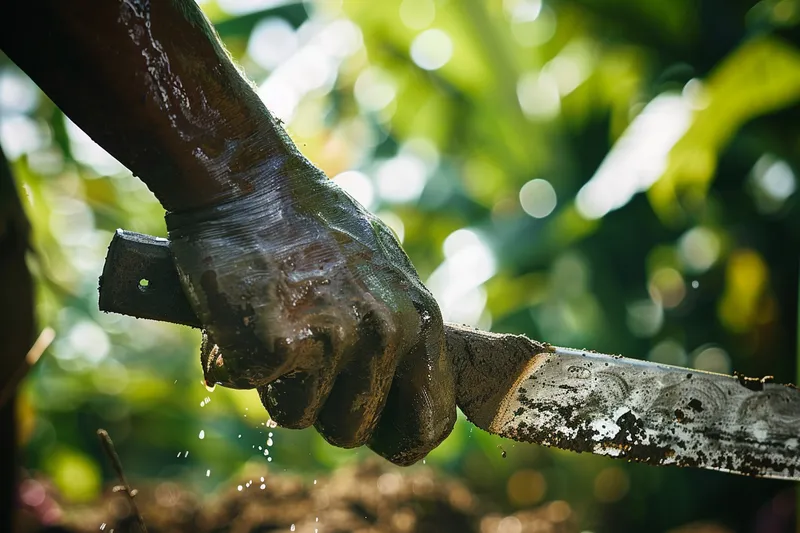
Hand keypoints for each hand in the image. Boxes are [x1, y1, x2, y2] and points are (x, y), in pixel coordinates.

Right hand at [166, 157, 455, 464]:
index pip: (430, 422)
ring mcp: (335, 339)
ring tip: (271, 320)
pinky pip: (249, 385)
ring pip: (296, 416)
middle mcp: (387, 333)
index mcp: (420, 318)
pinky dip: (232, 360)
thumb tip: (412, 392)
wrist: (251, 181)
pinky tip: (238, 314)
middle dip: (320, 404)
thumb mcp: (384, 270)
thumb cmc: (313, 226)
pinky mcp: (280, 343)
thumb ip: (402, 329)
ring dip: (275, 383)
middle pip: (352, 431)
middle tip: (299, 348)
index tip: (371, 429)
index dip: (396, 436)